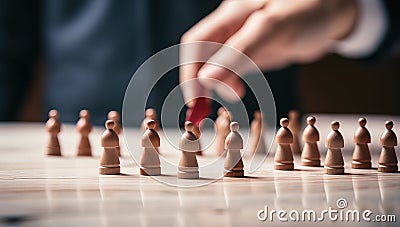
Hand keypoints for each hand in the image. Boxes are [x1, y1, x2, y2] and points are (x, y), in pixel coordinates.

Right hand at [180, 0, 356, 103]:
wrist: (335, 12)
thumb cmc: (310, 9)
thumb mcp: (273, 29)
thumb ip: (239, 53)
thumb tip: (207, 79)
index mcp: (231, 15)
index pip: (195, 44)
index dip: (190, 73)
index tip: (195, 100)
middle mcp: (232, 27)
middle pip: (201, 55)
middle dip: (199, 82)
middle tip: (205, 108)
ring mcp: (242, 40)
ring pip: (215, 64)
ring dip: (214, 85)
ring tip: (230, 97)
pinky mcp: (254, 51)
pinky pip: (232, 68)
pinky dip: (228, 83)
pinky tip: (236, 91)